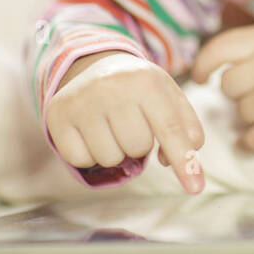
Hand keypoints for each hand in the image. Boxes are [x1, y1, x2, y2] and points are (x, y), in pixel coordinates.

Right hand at [47, 51, 206, 192]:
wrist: (93, 65)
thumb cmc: (139, 88)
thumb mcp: (169, 96)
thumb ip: (186, 128)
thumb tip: (180, 161)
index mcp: (147, 80)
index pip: (170, 129)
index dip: (185, 161)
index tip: (196, 188)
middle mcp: (111, 87)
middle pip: (138, 148)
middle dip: (140, 143)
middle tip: (131, 121)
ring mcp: (81, 101)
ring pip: (110, 158)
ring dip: (115, 150)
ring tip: (111, 125)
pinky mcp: (57, 116)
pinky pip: (81, 160)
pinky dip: (89, 154)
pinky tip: (90, 131)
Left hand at [190, 18, 253, 150]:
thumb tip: (225, 57)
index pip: (219, 49)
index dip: (203, 64)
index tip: (201, 75)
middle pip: (228, 86)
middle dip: (239, 90)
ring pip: (241, 113)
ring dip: (252, 113)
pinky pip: (253, 139)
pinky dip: (250, 142)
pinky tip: (251, 140)